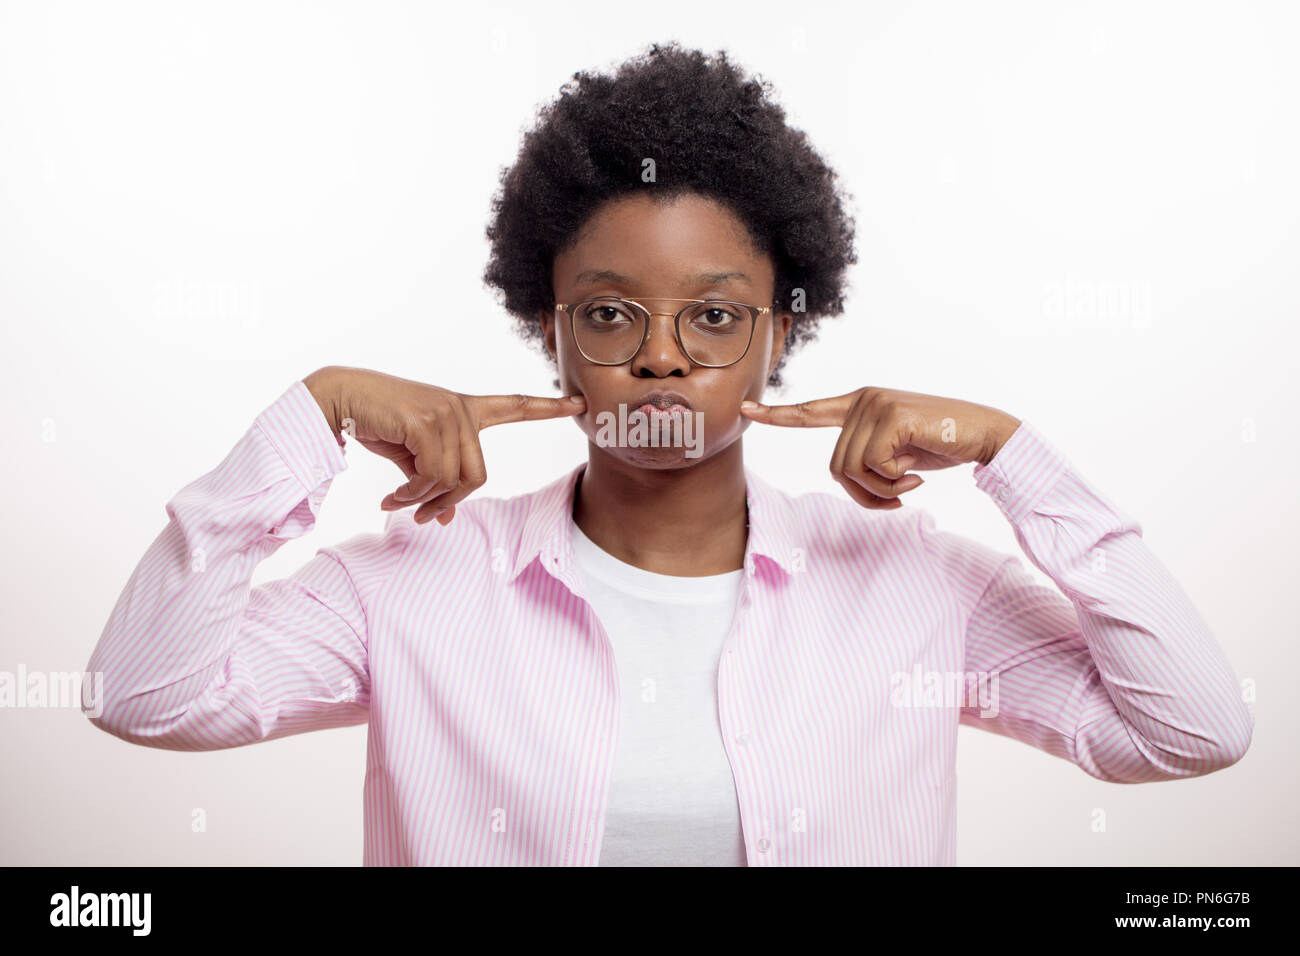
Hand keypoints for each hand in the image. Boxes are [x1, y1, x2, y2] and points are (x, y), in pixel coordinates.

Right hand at [304, 366, 585, 524]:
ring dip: (423, 501)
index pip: (514, 405)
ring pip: (454, 480)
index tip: (581, 403)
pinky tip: (391, 496)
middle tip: (420, 514)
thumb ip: (433, 481)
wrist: (338, 398)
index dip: (548, 407)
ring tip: (397, 501)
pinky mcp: (428, 423)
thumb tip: (446, 518)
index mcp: (464, 410)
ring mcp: (446, 413)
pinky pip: (432, 477)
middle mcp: (460, 409)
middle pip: (478, 475)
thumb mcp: (411, 456)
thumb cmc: (376, 423)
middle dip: (448, 502)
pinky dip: (411, 496)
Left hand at [739, 387, 1020, 509]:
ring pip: (851, 470)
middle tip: (900, 491)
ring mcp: (876, 405)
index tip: (746, 410)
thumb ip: (867, 459)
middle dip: (866, 492)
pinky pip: (873, 467)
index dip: (778, 415)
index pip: (810, 412)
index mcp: (859, 406)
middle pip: (836, 467)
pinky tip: (919, 472)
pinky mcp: (891, 416)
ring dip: (883, 488)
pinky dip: (896, 481)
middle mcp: (862, 400)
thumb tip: (849, 476)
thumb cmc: (941, 446)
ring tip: (911, 479)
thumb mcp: (896, 455)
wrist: (986, 434)